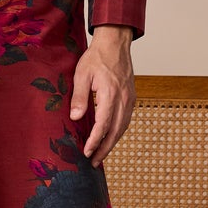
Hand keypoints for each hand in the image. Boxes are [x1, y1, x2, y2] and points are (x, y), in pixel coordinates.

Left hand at [69, 25, 135, 166]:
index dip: (95, 141)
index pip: (103, 124)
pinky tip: (110, 138)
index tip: (87, 152)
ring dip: (112, 143)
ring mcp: (129, 99)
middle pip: (115, 131)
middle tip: (93, 162)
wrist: (115, 44)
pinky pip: (126, 120)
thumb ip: (79, 97)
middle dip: (104, 149)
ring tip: (100, 155)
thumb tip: (76, 118)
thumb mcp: (82, 74)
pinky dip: (118, 133)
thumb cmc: (96, 58)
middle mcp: (123, 99)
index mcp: (110, 93)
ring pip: (122, 127)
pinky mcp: (131, 98)